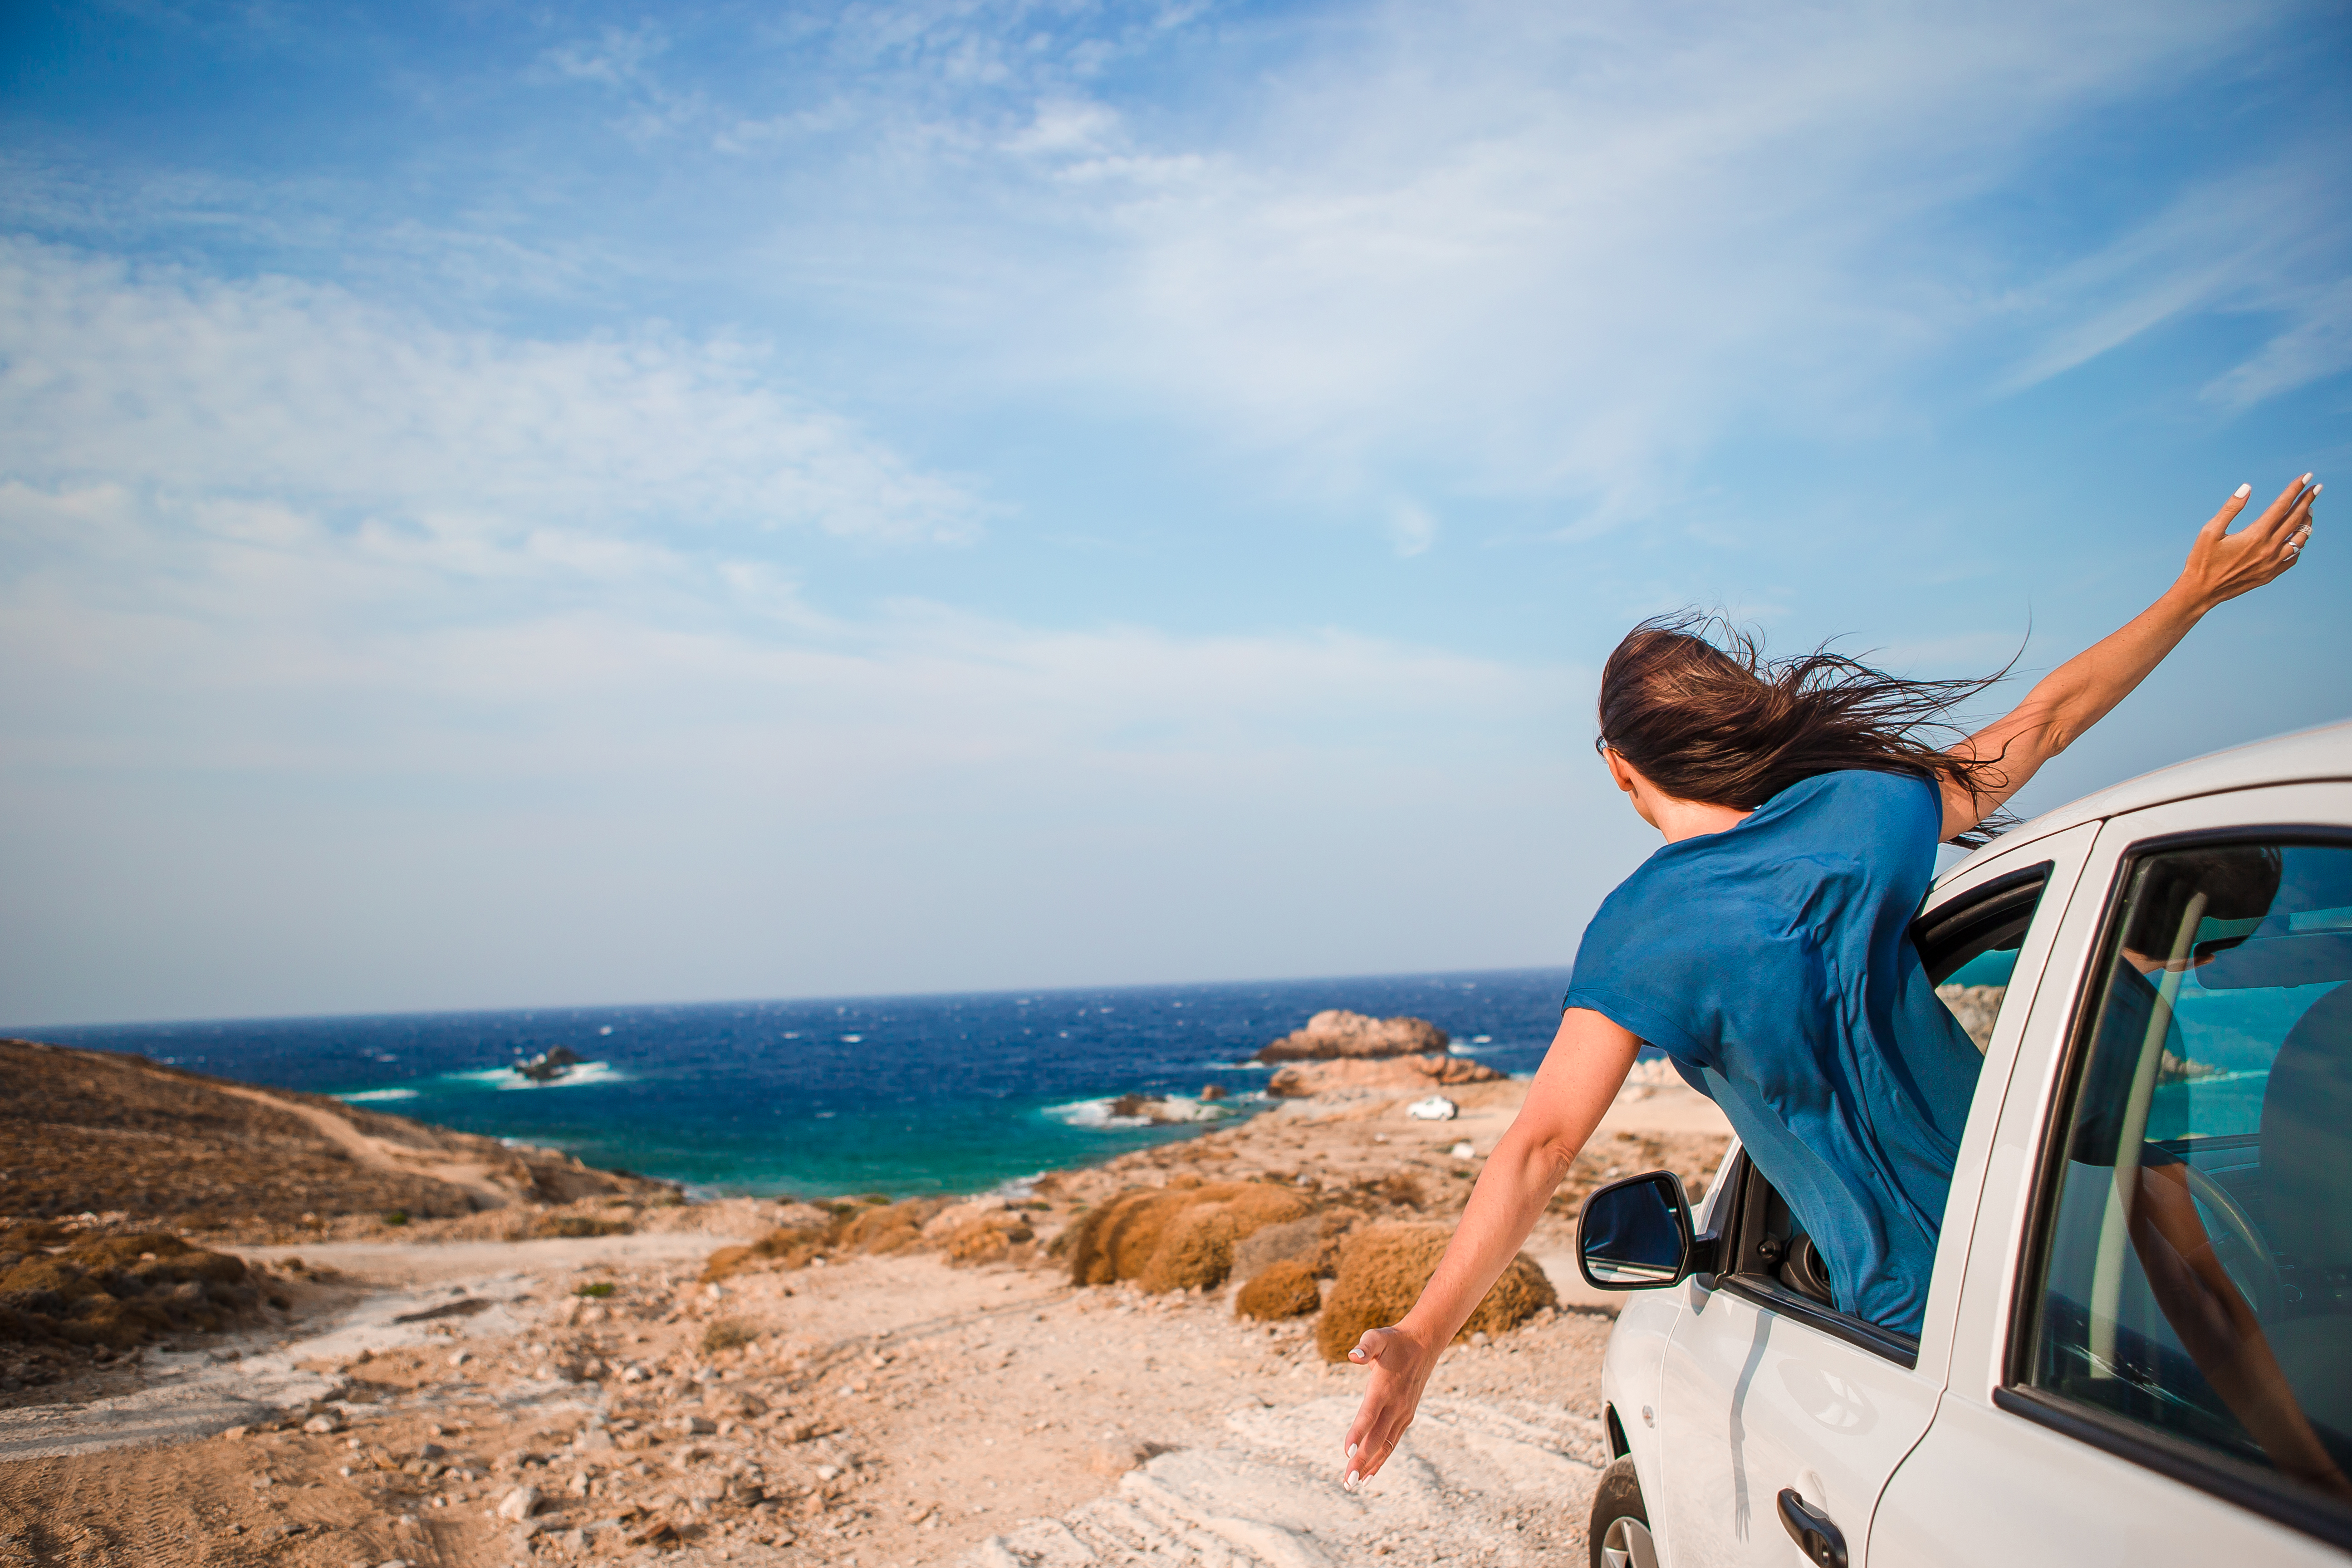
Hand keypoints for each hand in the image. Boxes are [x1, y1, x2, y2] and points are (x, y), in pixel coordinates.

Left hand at [1340, 1323, 1439, 1488]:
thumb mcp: (1378, 1337)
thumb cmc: (1394, 1341)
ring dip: (1370, 1465)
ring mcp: (1403, 1414)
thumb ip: (1366, 1346)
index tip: (1346, 1452)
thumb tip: (1353, 1355)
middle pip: (1376, 1438)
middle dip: (1361, 1460)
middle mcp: (1395, 1405)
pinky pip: (1392, 1442)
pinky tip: (1370, 1473)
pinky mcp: (1406, 1417)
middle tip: (1347, 1482)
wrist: (1423, 1344)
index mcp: (1384, 1388)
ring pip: (1385, 1445)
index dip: (1357, 1433)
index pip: (1369, 1415)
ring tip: (1354, 1484)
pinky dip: (1381, 1458)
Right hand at [2178, 474, 2317, 611]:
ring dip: (2306, 522)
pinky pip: (2293, 557)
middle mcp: (2269, 549)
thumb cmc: (2202, 560)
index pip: (2282, 506)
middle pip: (2296, 519)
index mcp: (2255, 535)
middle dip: (2308, 500)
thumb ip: (2230, 508)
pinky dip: (2299, 544)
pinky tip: (2296, 538)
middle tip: (2317, 488)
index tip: (2306, 477)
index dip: (2295, 489)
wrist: (2201, 592)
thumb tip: (2247, 487)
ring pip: (2300, 539)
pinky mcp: (2271, 574)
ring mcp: (2272, 563)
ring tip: (2308, 510)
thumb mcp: (2210, 531)